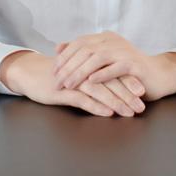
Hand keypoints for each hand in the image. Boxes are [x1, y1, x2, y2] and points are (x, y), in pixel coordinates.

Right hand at [0, 51, 145, 116]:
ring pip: (100, 90)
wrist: (31, 72)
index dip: (129, 80)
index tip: (144, 92)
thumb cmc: (57, 74)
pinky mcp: (63, 90)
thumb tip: (115, 83)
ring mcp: (74, 80)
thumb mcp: (77, 73)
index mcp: (89, 63)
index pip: (113, 70)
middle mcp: (84, 69)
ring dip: (117, 101)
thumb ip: (94, 74)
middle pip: (111, 81)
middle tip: (141, 106)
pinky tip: (108, 113)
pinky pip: (83, 98)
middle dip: (128, 94)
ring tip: (130, 112)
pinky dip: (97, 106)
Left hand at [53, 31, 175, 100]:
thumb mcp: (104, 59)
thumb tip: (58, 47)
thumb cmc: (128, 70)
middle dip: (69, 66)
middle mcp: (113, 41)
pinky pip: (116, 68)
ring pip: (98, 58)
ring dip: (81, 71)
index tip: (53, 70)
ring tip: (69, 84)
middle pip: (86, 50)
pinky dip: (103, 74)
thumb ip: (83, 53)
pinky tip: (92, 82)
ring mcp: (124, 51)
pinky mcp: (134, 64)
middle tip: (57, 81)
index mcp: (105, 38)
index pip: (79, 43)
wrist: (158, 75)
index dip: (65, 56)